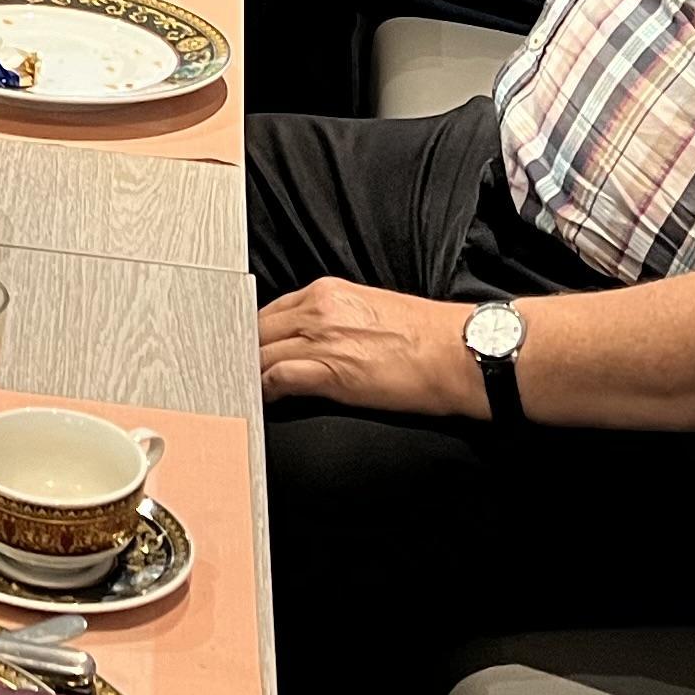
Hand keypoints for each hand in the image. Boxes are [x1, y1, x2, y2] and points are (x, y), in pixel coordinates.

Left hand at [258, 277, 484, 418]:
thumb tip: (314, 338)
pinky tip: (266, 402)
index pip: (271, 311)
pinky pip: (276, 379)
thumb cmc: (425, 337)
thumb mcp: (370, 310)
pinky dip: (265, 391)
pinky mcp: (329, 370)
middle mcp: (318, 309)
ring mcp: (321, 338)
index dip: (256, 334)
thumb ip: (334, 317)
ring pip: (260, 353)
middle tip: (238, 373)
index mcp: (327, 292)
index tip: (251, 350)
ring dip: (250, 373)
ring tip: (246, 391)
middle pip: (257, 330)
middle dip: (246, 352)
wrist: (457, 353)